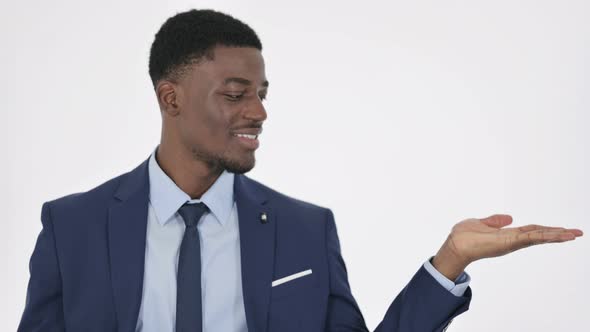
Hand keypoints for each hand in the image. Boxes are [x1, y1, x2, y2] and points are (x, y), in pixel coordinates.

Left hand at [432, 214, 583, 280]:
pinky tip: (558, 234)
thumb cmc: (464, 236)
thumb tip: (508, 218)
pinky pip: (531, 237)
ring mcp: (512, 242)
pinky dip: (545, 236)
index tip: (562, 229)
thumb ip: (495, 221)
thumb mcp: (481, 224)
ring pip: (539, 237)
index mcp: (508, 235)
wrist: (455, 245)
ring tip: (574, 234)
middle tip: (577, 233)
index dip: (546, 229)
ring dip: (557, 235)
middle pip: (539, 235)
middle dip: (558, 234)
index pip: (531, 231)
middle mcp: (513, 240)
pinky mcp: (509, 242)